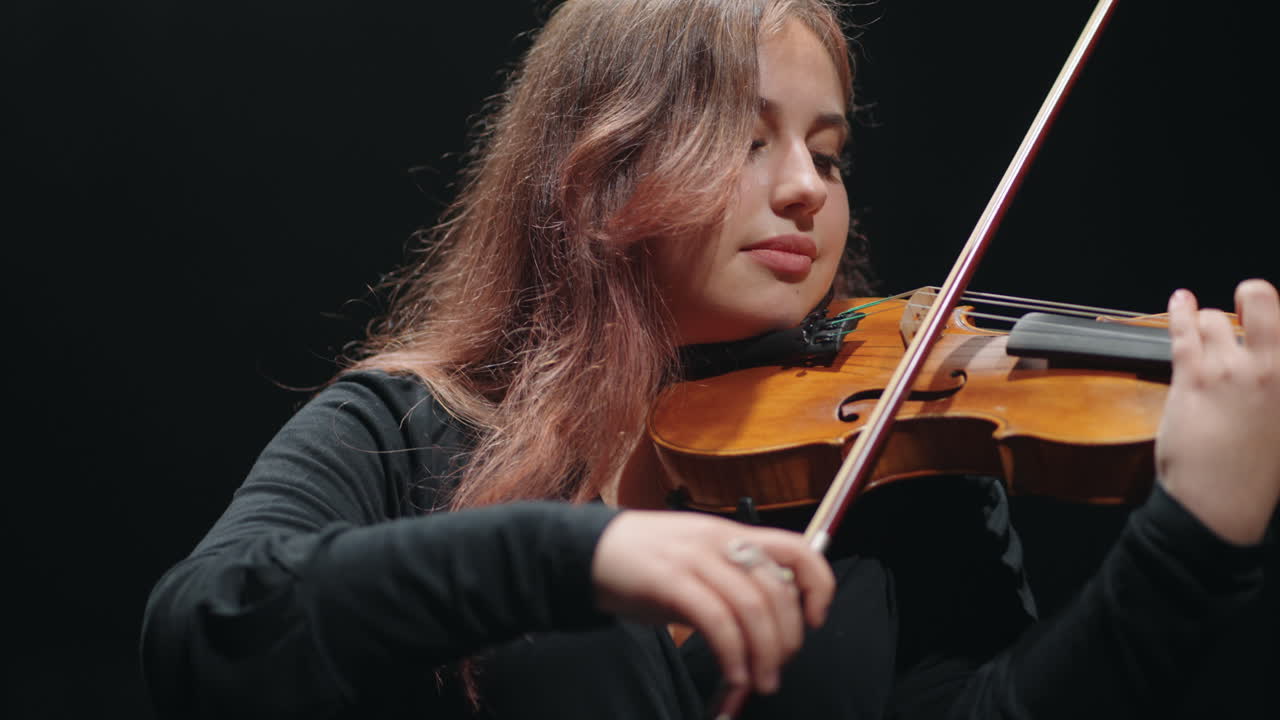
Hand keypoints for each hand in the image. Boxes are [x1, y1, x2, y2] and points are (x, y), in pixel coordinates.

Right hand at [591, 510, 833, 704]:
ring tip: (758, 682)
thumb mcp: (698, 561)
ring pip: (752, 607)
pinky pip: (716, 620)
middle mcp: (719, 541)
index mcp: (732, 533)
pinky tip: (733, 675)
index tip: (815, 619)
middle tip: (778, 668)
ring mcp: (694, 559)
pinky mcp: (669, 581)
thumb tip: (771, 622)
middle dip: (788, 639)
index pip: (798, 548)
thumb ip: (734, 581)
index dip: (818, 585)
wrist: (587, 551)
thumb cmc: (644, 562)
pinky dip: (732, 654)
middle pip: (777, 590)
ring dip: (764, 654)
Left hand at [1156, 278, 1279, 544]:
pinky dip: (1179, 311)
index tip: (1267, 312)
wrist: (1222, 503)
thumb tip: (1266, 367)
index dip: (1274, 314)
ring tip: (1206, 330)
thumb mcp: (1279, 425)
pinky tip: (1179, 300)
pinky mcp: (1193, 378)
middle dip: (1255, 295)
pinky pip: (1183, 332)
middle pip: (1263, 302)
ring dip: (1208, 323)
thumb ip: (1275, 388)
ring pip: (1214, 320)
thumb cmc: (1254, 472)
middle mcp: (1272, 370)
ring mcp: (1231, 371)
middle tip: (1249, 298)